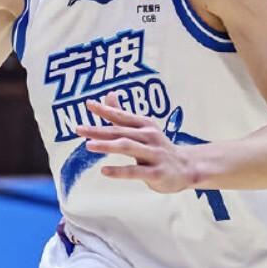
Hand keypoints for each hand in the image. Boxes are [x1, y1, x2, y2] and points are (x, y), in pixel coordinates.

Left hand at [75, 93, 194, 192]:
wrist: (188, 167)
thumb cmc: (158, 146)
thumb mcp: (143, 128)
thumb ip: (123, 114)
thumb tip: (109, 94)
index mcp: (144, 124)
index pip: (121, 115)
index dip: (105, 109)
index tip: (88, 104)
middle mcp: (149, 136)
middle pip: (120, 131)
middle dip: (98, 130)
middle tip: (78, 129)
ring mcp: (153, 154)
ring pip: (127, 147)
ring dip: (107, 146)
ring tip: (88, 145)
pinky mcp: (156, 173)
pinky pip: (135, 171)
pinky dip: (119, 171)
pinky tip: (104, 170)